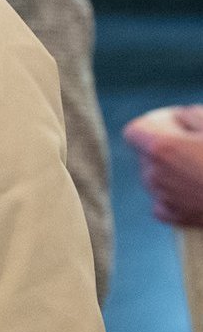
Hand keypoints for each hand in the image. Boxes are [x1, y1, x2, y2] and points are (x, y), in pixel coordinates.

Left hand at [127, 105, 202, 227]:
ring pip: (157, 175)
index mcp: (161, 148)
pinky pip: (164, 198)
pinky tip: (200, 188)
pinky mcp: (175, 217)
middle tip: (200, 145)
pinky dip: (177, 192)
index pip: (136, 131)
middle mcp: (154, 174)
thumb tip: (179, 118)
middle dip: (168, 145)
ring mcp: (163, 198)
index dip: (157, 123)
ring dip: (174, 169)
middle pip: (148, 152)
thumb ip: (190, 115)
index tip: (179, 124)